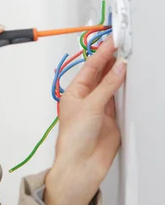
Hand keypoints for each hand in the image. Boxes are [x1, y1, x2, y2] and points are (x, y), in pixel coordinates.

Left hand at [45, 37, 126, 204]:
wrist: (82, 163)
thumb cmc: (74, 138)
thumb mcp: (90, 106)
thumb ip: (107, 87)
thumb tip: (118, 68)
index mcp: (75, 92)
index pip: (91, 67)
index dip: (102, 53)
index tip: (113, 40)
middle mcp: (87, 97)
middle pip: (102, 73)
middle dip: (112, 59)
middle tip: (123, 43)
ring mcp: (100, 107)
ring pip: (112, 84)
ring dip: (120, 72)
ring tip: (128, 56)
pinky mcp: (112, 117)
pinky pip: (121, 98)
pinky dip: (126, 88)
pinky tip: (131, 78)